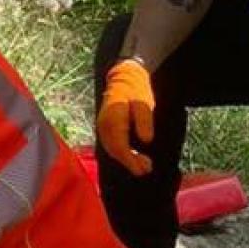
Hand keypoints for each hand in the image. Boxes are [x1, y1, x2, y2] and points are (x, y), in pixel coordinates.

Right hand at [98, 59, 156, 175]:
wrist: (123, 77)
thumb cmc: (136, 90)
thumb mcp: (144, 103)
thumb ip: (144, 122)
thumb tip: (146, 141)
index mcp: (113, 118)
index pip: (120, 145)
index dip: (131, 160)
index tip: (144, 168)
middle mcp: (104, 125)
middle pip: (114, 150)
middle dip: (129, 162)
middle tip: (146, 169)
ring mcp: (101, 126)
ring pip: (111, 149)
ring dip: (125, 160)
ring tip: (141, 166)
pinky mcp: (103, 128)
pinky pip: (110, 145)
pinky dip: (120, 153)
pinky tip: (131, 157)